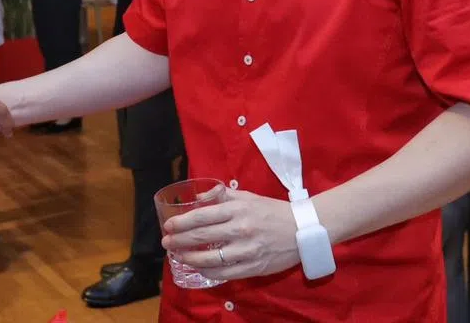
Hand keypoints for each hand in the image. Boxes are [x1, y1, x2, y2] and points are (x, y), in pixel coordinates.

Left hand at [162, 189, 300, 281]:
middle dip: (179, 241)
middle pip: (201, 237)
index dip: (181, 223)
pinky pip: (225, 273)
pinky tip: (200, 269)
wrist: (303, 229)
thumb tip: (198, 198)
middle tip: (166, 243)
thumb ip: (222, 195)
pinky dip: (209, 272)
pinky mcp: (254, 266)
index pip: (201, 216)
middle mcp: (240, 229)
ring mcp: (247, 250)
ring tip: (178, 256)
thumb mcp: (247, 196)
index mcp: (237, 209)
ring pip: (210, 258)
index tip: (168, 226)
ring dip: (190, 258)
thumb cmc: (272, 211)